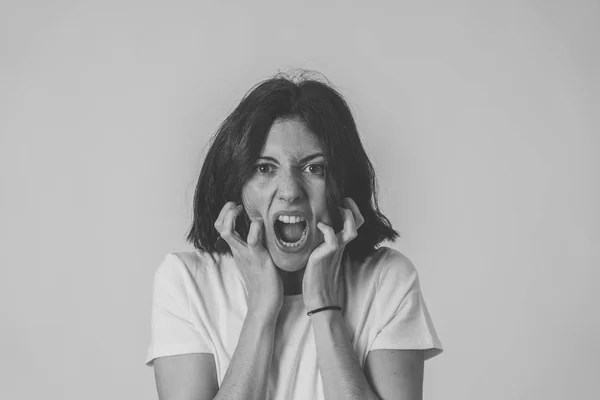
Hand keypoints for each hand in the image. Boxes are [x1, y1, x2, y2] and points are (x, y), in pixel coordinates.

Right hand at [214, 201, 283, 319]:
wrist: (265, 304)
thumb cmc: (264, 282)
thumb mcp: (257, 260)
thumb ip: (257, 247)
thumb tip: (265, 235)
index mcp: (238, 250)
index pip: (222, 227)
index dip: (226, 213)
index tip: (238, 207)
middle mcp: (239, 250)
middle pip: (219, 226)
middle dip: (225, 210)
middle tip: (236, 205)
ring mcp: (246, 254)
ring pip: (227, 231)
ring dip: (231, 216)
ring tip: (240, 210)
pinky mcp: (258, 258)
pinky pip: (252, 241)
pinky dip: (255, 229)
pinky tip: (259, 224)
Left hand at [302, 198, 364, 311]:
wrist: (317, 296)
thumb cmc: (316, 276)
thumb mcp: (319, 253)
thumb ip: (320, 241)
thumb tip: (312, 229)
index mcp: (340, 243)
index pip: (355, 223)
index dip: (353, 210)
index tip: (344, 200)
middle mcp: (341, 245)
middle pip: (358, 224)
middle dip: (353, 209)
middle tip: (344, 200)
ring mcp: (335, 251)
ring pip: (351, 231)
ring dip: (347, 217)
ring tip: (338, 209)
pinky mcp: (326, 256)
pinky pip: (332, 240)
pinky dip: (327, 229)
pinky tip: (319, 225)